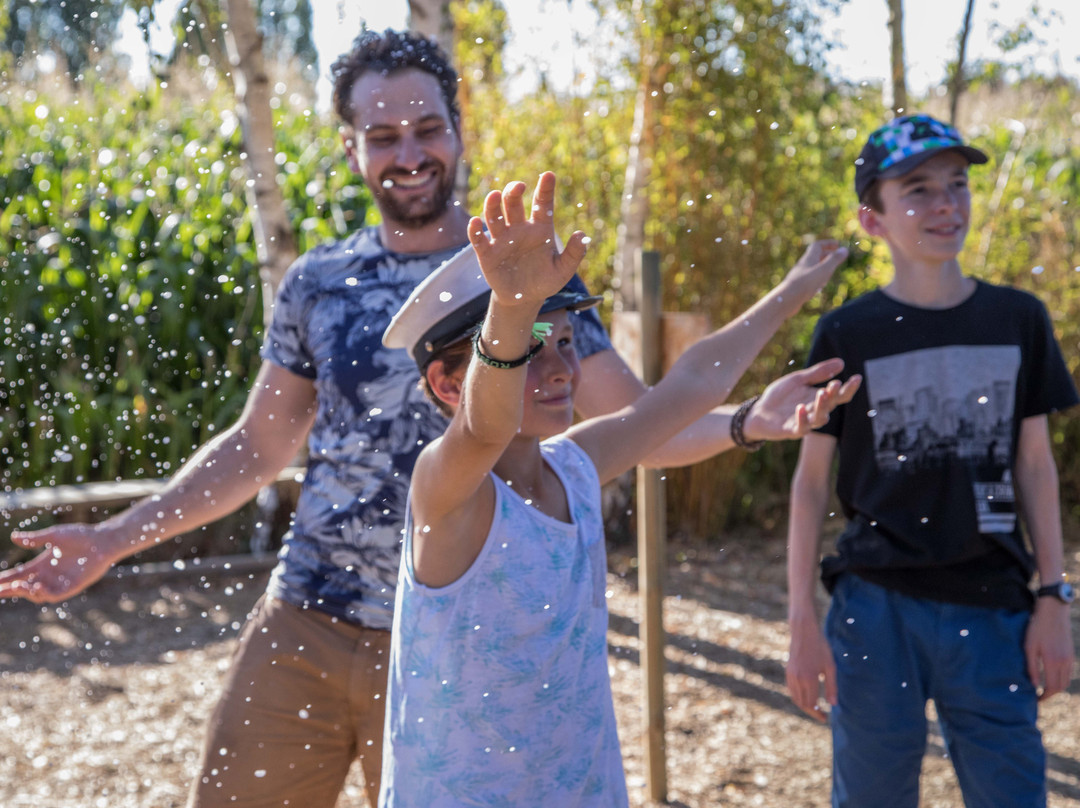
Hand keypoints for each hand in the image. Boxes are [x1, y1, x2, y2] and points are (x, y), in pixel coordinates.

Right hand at [0, 523, 122, 603]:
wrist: (102, 541)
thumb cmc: (80, 535)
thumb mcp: (54, 535)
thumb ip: (34, 538)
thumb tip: (13, 537)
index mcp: (42, 564)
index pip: (18, 574)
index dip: (5, 579)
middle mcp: (48, 576)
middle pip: (23, 587)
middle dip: (10, 589)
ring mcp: (59, 583)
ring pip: (36, 594)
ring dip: (26, 591)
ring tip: (19, 585)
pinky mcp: (71, 588)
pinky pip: (54, 596)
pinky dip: (44, 594)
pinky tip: (36, 587)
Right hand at [467, 171, 587, 309]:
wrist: (524, 299)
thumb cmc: (545, 281)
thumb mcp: (563, 270)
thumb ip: (574, 254)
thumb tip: (583, 235)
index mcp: (539, 229)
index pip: (541, 203)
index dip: (545, 189)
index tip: (549, 175)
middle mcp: (519, 229)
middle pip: (513, 203)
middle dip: (514, 192)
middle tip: (519, 186)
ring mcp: (501, 239)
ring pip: (494, 216)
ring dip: (493, 204)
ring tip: (494, 195)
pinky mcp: (487, 253)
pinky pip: (479, 239)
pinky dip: (475, 230)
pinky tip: (475, 222)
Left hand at [744, 358, 861, 441]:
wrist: (759, 410)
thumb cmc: (781, 396)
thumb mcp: (799, 380)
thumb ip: (818, 373)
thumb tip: (841, 362)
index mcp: (819, 399)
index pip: (839, 396)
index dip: (849, 388)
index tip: (857, 377)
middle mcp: (815, 412)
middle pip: (830, 406)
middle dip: (834, 395)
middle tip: (834, 384)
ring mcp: (804, 422)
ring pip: (819, 419)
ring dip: (822, 406)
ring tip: (822, 393)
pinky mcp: (791, 430)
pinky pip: (801, 428)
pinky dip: (802, 419)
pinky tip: (801, 408)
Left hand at [779, 240, 848, 307]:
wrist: (786, 299)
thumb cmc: (806, 283)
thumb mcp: (824, 270)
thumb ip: (834, 259)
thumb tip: (845, 249)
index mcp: (809, 258)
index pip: (818, 246)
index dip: (828, 243)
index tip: (838, 244)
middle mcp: (803, 265)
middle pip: (815, 256)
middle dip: (827, 255)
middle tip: (837, 257)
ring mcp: (800, 276)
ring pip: (812, 268)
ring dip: (822, 267)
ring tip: (831, 270)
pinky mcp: (798, 287)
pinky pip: (809, 279)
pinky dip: (817, 278)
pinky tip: (819, 286)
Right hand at [786, 614, 836, 720]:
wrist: (804, 631)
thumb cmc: (820, 647)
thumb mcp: (830, 666)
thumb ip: (832, 686)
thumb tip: (833, 704)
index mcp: (809, 679)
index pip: (811, 704)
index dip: (818, 713)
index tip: (826, 718)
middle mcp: (797, 679)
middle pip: (802, 703)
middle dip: (811, 712)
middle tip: (822, 715)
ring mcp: (791, 675)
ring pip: (795, 697)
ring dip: (804, 705)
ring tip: (815, 708)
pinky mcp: (788, 671)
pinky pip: (791, 689)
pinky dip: (798, 697)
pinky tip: (807, 696)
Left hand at [1024, 596, 1074, 700]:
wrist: (1054, 612)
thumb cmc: (1037, 628)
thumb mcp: (1029, 647)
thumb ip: (1032, 667)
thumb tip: (1034, 685)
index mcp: (1053, 661)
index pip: (1053, 687)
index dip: (1045, 696)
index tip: (1036, 699)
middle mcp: (1065, 662)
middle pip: (1061, 687)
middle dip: (1050, 694)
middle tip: (1039, 696)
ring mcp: (1070, 658)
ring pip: (1066, 680)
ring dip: (1056, 687)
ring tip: (1043, 688)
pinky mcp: (1071, 654)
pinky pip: (1068, 672)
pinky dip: (1060, 678)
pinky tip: (1050, 676)